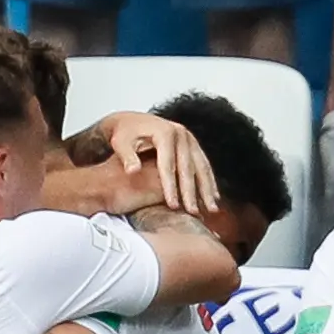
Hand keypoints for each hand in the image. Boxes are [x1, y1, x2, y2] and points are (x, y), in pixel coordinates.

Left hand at [95, 112, 218, 214]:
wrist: (132, 121)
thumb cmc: (124, 134)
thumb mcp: (120, 143)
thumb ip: (126, 157)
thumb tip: (133, 171)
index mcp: (164, 133)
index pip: (168, 165)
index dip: (170, 186)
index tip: (172, 206)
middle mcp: (181, 134)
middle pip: (188, 167)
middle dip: (191, 192)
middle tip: (194, 212)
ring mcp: (189, 139)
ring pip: (201, 166)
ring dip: (207, 189)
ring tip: (211, 209)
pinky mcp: (192, 144)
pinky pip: (203, 164)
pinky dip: (209, 181)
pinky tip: (214, 197)